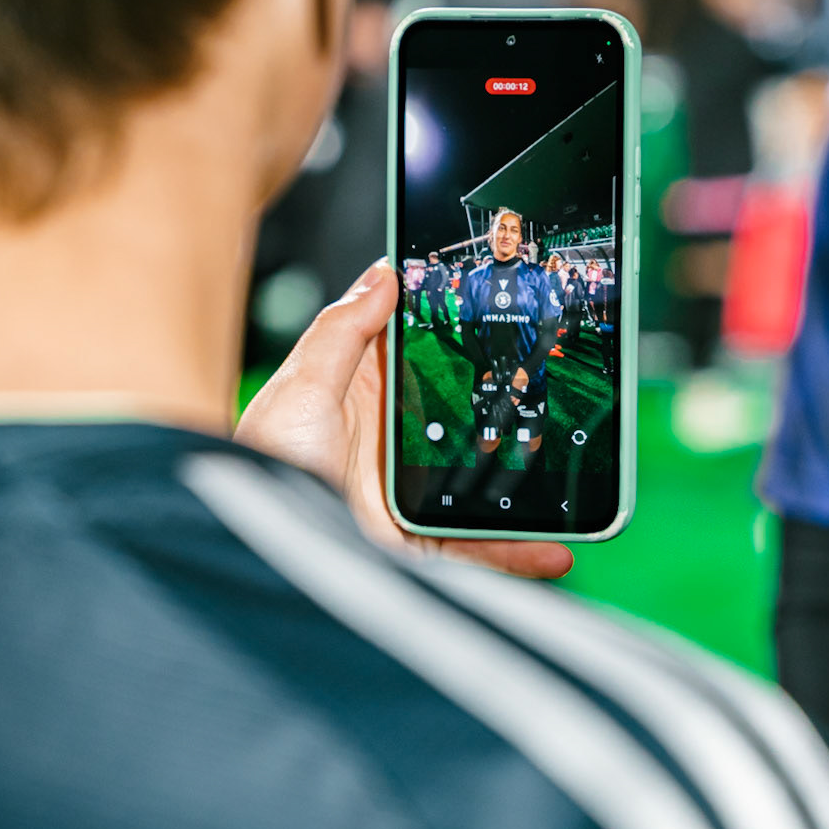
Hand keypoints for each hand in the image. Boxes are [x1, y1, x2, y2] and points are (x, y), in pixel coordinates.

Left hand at [235, 261, 571, 579]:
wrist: (252, 547)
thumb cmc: (259, 463)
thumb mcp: (301, 385)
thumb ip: (344, 331)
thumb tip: (383, 274)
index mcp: (363, 395)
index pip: (424, 354)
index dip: (463, 334)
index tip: (509, 310)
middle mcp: (391, 444)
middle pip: (467, 419)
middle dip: (517, 412)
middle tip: (564, 395)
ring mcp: (407, 496)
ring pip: (484, 488)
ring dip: (532, 491)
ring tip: (575, 482)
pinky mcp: (415, 545)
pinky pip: (478, 550)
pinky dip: (520, 554)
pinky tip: (555, 550)